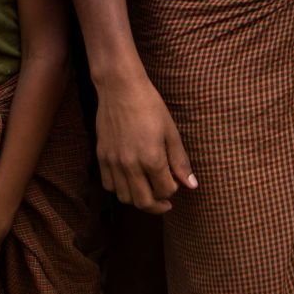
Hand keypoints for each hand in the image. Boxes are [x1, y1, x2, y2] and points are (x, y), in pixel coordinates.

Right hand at [95, 74, 195, 213]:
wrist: (120, 88)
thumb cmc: (150, 106)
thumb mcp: (171, 132)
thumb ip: (180, 162)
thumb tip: (192, 185)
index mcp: (152, 159)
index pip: (165, 191)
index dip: (173, 190)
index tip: (175, 181)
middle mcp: (131, 165)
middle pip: (144, 202)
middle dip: (157, 205)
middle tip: (164, 202)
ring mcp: (114, 162)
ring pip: (125, 197)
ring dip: (138, 199)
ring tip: (147, 190)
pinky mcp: (101, 157)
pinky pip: (109, 185)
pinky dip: (120, 189)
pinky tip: (129, 180)